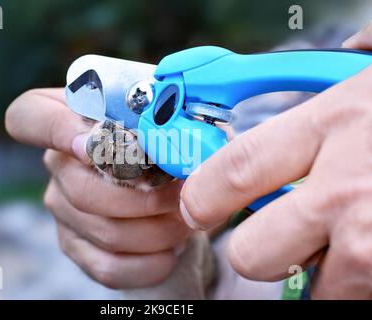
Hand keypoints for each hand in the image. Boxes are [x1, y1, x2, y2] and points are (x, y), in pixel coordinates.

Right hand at [5, 88, 189, 288]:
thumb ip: (161, 121)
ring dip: (158, 231)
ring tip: (185, 221)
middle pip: (83, 190)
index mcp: (69, 123)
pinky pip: (109, 266)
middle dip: (144, 200)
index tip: (93, 145)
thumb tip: (173, 138)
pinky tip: (171, 250)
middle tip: (183, 196)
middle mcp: (58, 165)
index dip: (55, 130)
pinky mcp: (75, 245)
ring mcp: (62, 209)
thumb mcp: (167, 123)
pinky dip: (149, 263)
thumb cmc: (164, 148)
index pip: (28, 117)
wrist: (167, 193)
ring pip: (105, 231)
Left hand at [179, 23, 371, 298]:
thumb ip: (318, 103)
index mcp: (336, 124)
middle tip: (277, 234)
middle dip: (256, 251)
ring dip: (321, 271)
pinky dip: (357, 283)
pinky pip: (356, 296)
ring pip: (313, 289)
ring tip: (352, 236)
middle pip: (254, 253)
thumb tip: (270, 109)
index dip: (204, 196)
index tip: (197, 207)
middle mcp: (353, 190)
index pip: (235, 171)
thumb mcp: (368, 84)